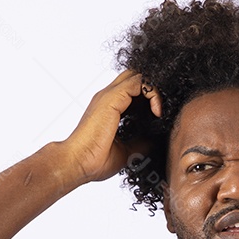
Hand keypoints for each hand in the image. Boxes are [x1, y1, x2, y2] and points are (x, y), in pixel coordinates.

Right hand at [59, 69, 162, 183]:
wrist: (78, 163)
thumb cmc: (95, 161)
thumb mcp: (127, 151)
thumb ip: (141, 141)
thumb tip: (155, 139)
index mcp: (109, 107)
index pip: (132, 89)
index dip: (148, 97)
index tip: (158, 117)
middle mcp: (108, 97)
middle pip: (134, 77)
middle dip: (152, 89)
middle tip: (160, 110)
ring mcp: (109, 95)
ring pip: (138, 76)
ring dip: (154, 90)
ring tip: (159, 112)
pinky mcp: (112, 98)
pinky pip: (139, 82)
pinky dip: (153, 93)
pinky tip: (157, 112)